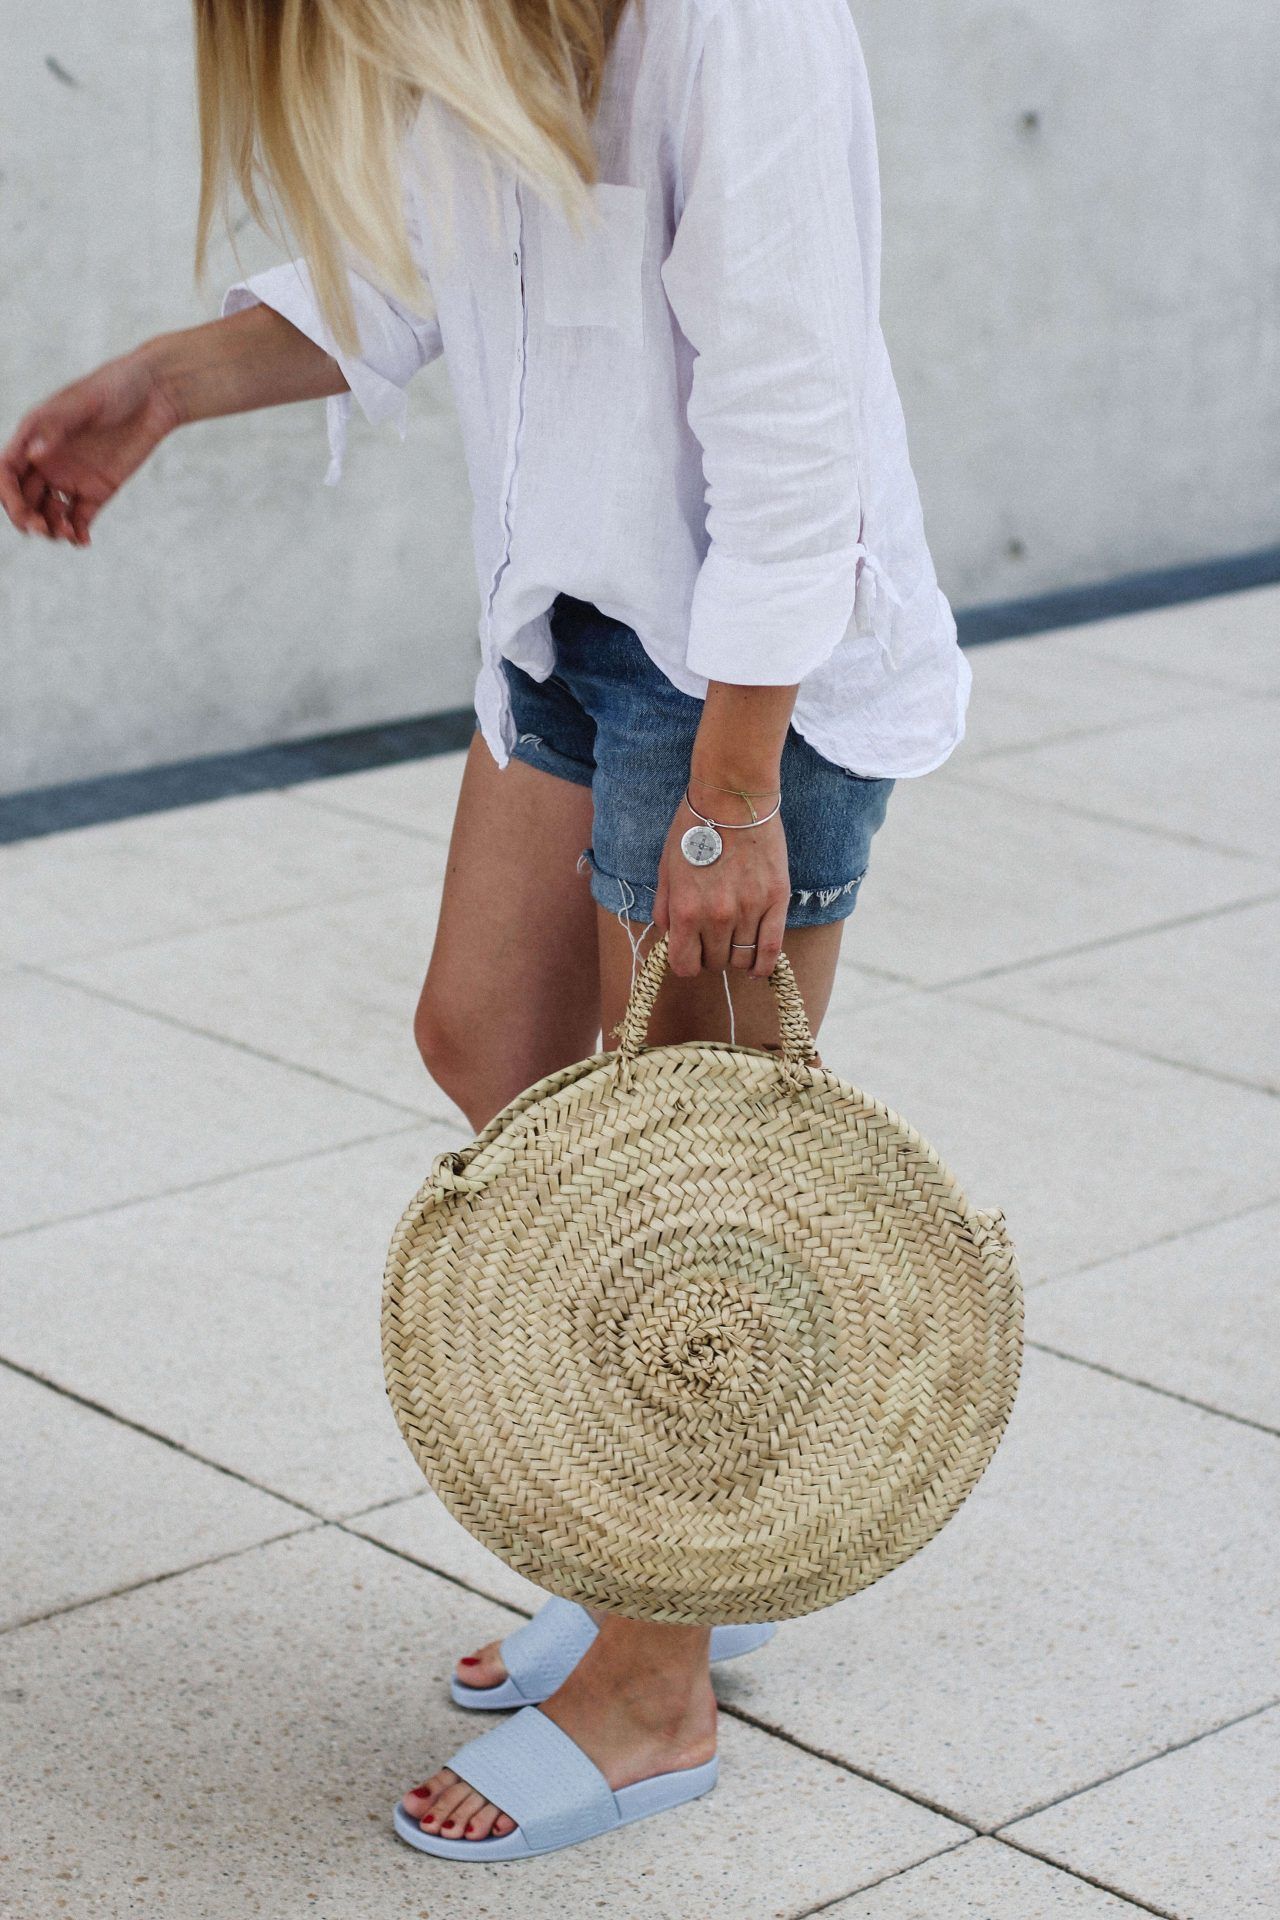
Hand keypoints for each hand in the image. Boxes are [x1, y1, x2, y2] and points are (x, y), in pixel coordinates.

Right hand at [0, 343, 181, 545]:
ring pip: (49, 512)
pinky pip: (79, 518)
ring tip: (68, 533)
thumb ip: (57, 427)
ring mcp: (71, 476)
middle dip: (28, 517)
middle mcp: (47, 459)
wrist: (156, 395)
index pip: (8, 471)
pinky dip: (77, 533)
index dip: (8, 495)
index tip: (22, 513)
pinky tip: (82, 541)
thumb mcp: (85, 403)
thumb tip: (33, 455)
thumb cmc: (115, 388)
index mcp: (35, 435)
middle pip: (24, 497)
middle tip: (43, 529)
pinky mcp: (97, 490)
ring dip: (51, 528)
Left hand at [653, 791, 789, 979]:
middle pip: (715, 962)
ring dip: (735, 956)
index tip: (691, 954)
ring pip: (742, 959)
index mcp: (685, 910)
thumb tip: (669, 939)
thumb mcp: (665, 869)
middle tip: (713, 939)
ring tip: (734, 942)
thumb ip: (664, 908)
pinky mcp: (776, 900)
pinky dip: (764, 966)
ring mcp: (749, 910)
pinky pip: (771, 949)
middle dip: (711, 955)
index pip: (684, 965)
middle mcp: (716, 916)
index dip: (686, 963)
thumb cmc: (694, 829)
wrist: (731, 798)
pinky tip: (758, 968)